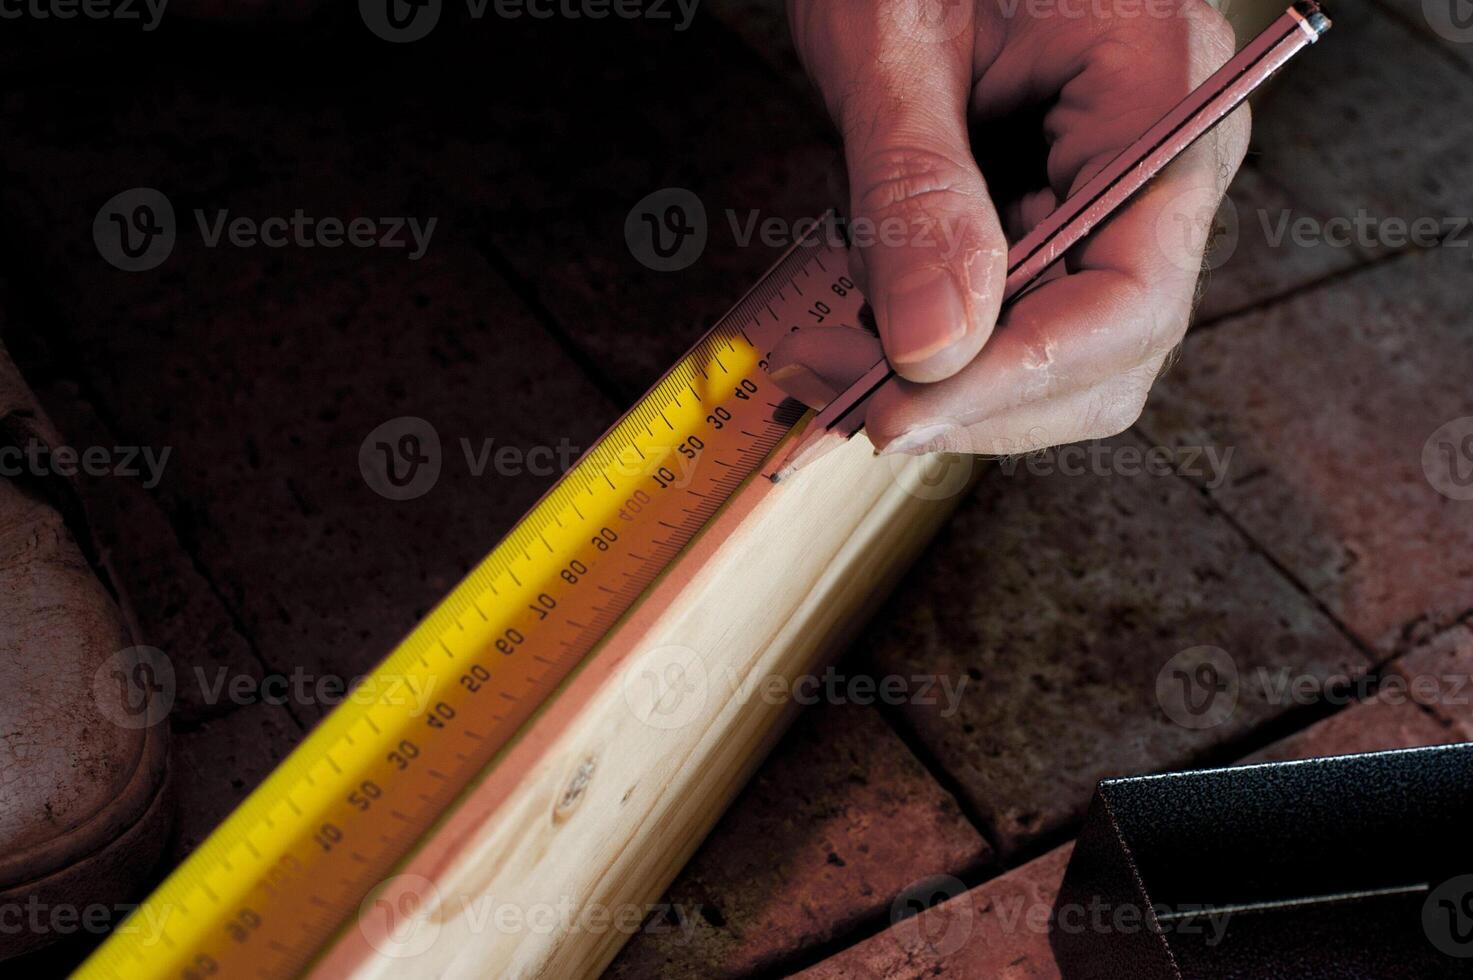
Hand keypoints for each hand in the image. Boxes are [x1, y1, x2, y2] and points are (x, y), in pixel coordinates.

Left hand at [772, 0, 1247, 454]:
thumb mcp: (893, 42)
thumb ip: (916, 189)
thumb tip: (933, 347)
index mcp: (1163, 90)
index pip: (1133, 292)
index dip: (1020, 374)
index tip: (900, 411)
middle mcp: (1165, 155)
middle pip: (1110, 349)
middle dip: (976, 395)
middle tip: (846, 398)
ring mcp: (1118, 190)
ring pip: (1068, 355)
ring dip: (952, 385)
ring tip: (837, 364)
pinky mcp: (1063, 209)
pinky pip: (1024, 316)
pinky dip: (943, 346)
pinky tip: (865, 332)